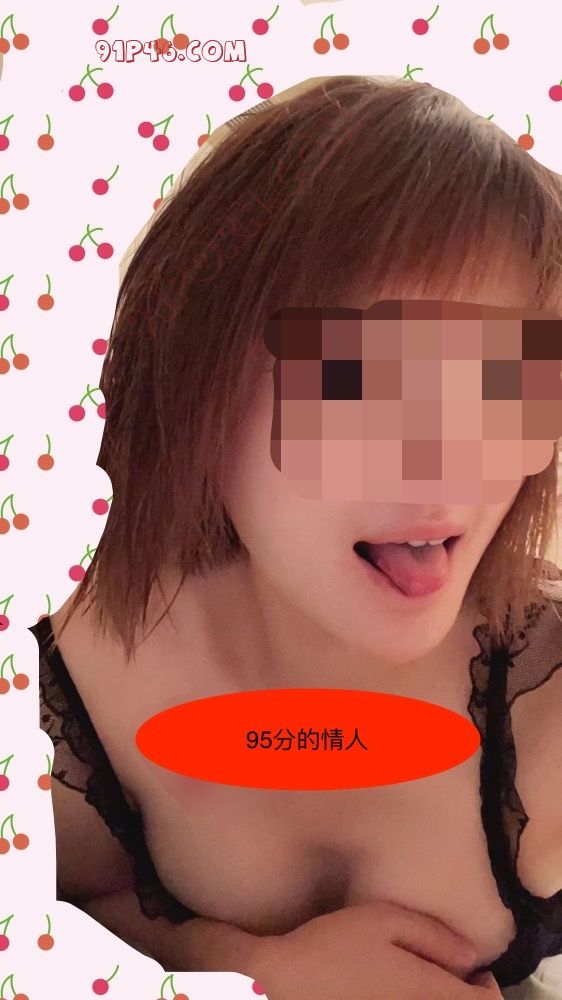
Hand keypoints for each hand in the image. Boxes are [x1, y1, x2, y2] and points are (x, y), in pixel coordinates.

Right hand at [187, 899, 502, 998]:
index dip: (486, 987)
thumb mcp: (385, 920)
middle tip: (446, 976)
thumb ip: (435, 936)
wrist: (279, 983)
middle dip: (459, 995)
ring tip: (415, 985)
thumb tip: (473, 956)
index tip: (471, 969)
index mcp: (430, 995)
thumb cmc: (333, 947)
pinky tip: (389, 995)